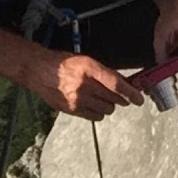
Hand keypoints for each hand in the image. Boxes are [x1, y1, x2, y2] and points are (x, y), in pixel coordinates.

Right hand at [28, 53, 144, 120]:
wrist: (38, 70)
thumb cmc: (62, 63)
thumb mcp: (85, 61)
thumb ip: (103, 72)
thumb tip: (123, 83)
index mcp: (89, 68)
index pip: (115, 84)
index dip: (130, 93)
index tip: (139, 99)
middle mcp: (84, 84)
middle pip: (113, 98)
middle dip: (121, 99)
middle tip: (122, 97)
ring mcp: (77, 99)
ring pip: (106, 109)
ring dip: (109, 105)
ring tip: (102, 98)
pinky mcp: (72, 110)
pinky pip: (95, 117)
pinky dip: (98, 112)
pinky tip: (93, 105)